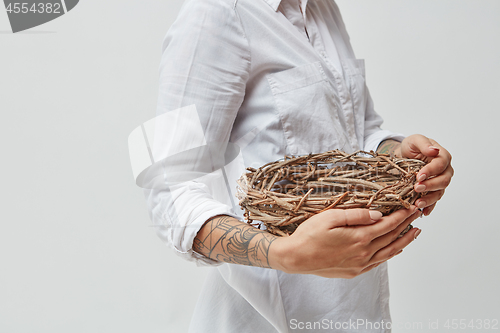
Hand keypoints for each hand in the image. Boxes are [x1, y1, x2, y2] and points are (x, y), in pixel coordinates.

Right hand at [270, 207, 420, 278]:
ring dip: (404, 241)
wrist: (296, 258)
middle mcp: (363, 253)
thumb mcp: (330, 217)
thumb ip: (356, 215)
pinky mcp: (354, 271)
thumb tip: (378, 214)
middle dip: (407, 224)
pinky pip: (379, 262)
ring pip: (389, 252)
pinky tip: (395, 249)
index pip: (388, 224)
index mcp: (359, 237)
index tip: (411, 206)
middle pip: (392, 237)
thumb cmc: (309, 235)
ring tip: (415, 232)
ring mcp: (360, 264)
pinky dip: (391, 254)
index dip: (401, 215)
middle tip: (418, 214)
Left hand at [395, 134, 453, 215]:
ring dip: (429, 199)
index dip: (430, 171)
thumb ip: (424, 144)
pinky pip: (434, 200)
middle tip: (417, 188)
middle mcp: (445, 170)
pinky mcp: (433, 190)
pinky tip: (423, 212)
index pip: (440, 165)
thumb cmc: (411, 147)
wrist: (403, 156)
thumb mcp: (414, 140)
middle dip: (430, 185)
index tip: (418, 176)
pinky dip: (429, 207)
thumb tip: (434, 150)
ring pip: (439, 192)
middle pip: (443, 180)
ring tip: (418, 203)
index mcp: (443, 156)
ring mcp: (439, 181)